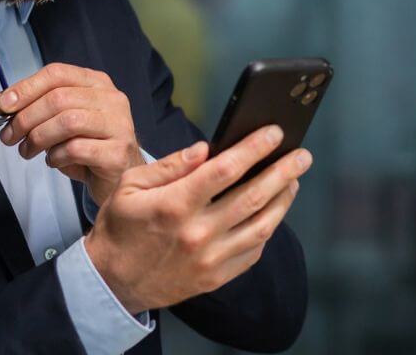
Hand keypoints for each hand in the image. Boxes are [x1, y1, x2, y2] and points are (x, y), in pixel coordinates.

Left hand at [0, 63, 144, 205]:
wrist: (116, 177)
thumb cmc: (86, 146)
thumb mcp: (60, 120)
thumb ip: (36, 107)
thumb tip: (2, 103)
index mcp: (96, 83)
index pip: (57, 74)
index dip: (26, 88)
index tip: (2, 106)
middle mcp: (112, 99)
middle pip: (59, 98)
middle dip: (25, 118)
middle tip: (9, 136)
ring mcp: (119, 125)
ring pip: (68, 122)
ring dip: (38, 138)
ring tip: (27, 151)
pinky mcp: (117, 152)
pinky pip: (76, 149)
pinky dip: (55, 157)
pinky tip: (53, 161)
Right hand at [83, 125, 312, 313]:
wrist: (113, 283)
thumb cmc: (121, 227)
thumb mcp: (130, 186)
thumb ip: (170, 166)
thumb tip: (206, 148)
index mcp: (175, 205)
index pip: (225, 169)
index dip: (254, 148)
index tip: (274, 133)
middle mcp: (197, 233)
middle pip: (253, 196)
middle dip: (283, 171)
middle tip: (303, 155)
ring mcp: (210, 259)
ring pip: (262, 225)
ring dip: (283, 199)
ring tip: (293, 180)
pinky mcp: (216, 277)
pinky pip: (254, 250)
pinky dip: (268, 228)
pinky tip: (273, 211)